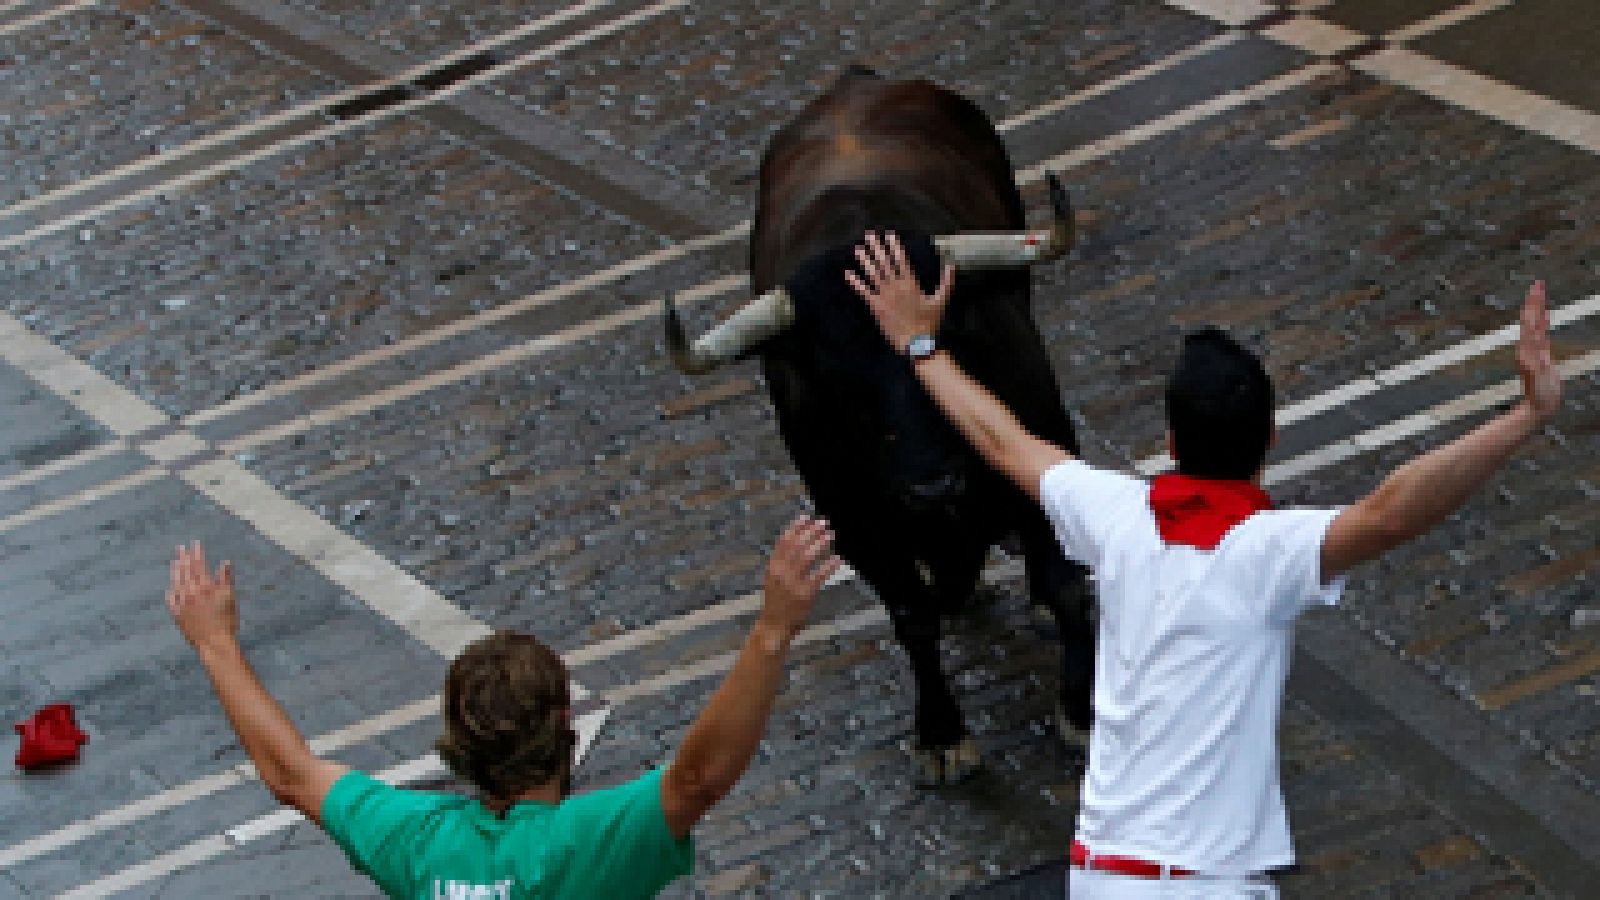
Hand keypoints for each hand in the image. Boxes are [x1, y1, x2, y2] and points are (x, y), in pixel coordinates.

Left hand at [167, 542, 238, 653]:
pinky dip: (171, 593)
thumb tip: (225, 562)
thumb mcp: (230, 597)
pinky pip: (171, 601)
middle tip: (180, 548)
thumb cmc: (227, 620)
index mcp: (204, 587)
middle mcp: (190, 593)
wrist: (214, 643)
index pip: (199, 565)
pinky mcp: (177, 616)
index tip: (195, 543)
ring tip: (175, 562)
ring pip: (176, 583)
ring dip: (176, 572)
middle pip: (185, 572)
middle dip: (183, 558)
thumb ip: (226, 579)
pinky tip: (170, 589)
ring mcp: (182, 604)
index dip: (197, 553)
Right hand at [757, 515, 841, 639]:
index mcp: (773, 567)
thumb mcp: (772, 579)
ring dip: (820, 544)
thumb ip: (781, 563)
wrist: (774, 626)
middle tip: (823, 523)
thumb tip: (795, 542)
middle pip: (798, 546)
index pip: (784, 542)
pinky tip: (837, 559)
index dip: (796, 527)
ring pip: (808, 557)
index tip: (806, 517)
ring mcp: (793, 583)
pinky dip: (829, 566)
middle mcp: (782, 572)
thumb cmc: (775, 602)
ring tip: (830, 535)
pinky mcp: (805, 594)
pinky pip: (819, 575)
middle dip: (811, 532)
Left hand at [845, 231, 954, 351]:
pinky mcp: (876, 307)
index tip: (889, 234)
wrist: (916, 343)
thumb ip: (947, 282)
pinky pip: (863, 292)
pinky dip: (855, 282)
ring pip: (872, 274)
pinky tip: (847, 273)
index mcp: (911, 283)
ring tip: (857, 248)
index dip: (894, 246)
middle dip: (876, 247)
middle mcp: (896, 286)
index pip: (901, 259)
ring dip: (864, 260)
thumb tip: (952, 265)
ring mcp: (884, 296)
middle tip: (869, 234)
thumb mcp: (942, 300)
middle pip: (884, 262)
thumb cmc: (930, 322)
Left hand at [1517, 280, 1561, 421]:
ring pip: (1535, 325)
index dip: (1533, 306)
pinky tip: (1545, 316)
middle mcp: (1528, 347)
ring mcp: (1533, 350)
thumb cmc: (1539, 397)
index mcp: (1527, 350)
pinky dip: (1543, 323)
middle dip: (1535, 301)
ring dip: (1538, 309)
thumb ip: (1537, 369)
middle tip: (1538, 283)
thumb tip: (1537, 355)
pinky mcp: (1540, 355)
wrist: (1537, 408)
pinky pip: (1541, 335)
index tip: (1536, 289)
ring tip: (1540, 293)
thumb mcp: (1538, 381)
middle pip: (1531, 319)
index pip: (1530, 322)